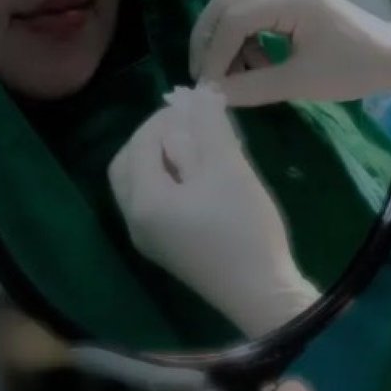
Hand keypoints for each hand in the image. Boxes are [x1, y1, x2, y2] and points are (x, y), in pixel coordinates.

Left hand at [107, 85, 318, 338]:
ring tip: (204, 146)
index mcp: (143, 200)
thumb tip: (197, 95)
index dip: (166, 117)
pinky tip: (205, 176)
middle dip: (155, 137)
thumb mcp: (229, 170)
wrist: (262, 296)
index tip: (198, 103)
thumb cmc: (243, 229)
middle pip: (129, 165)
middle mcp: (135, 220)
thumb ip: (209, 128)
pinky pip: (156, 202)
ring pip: (142, 184)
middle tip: (191, 123)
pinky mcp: (168, 249)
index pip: (141, 143)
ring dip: (164, 158)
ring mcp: (150, 238)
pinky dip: (171, 180)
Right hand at [189, 0, 390, 107]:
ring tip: (233, 78)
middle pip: (226, 5)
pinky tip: (253, 67)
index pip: (234, 20)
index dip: (214, 55)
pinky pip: (253, 15)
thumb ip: (252, 88)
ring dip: (226, 42)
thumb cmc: (353, 69)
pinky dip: (243, 40)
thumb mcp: (300, 83)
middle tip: (205, 79)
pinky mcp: (293, 1)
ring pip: (236, 9)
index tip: (207, 89)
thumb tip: (211, 95)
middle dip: (210, 43)